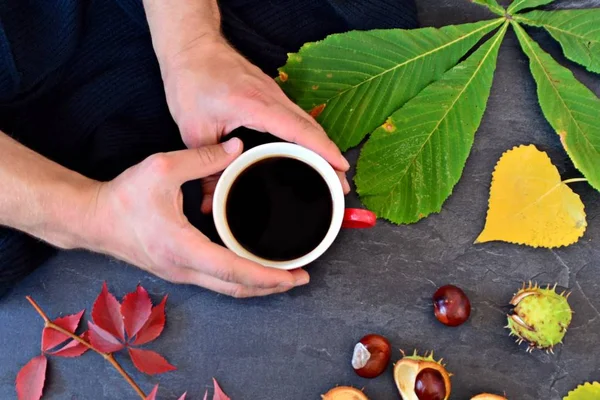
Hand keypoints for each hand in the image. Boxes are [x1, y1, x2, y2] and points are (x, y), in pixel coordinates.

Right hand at [90, 138, 308, 297]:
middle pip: (236, 289)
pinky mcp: (178, 269)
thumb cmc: (123, 196)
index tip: (294, 274)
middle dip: (271, 287)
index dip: (268, 276)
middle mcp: (185, 268)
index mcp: (183, 247)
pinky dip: (240, 278)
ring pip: (227, 289)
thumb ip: (204, 158)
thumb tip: (239, 147)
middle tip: (301, 278)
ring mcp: (181, 273)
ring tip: (284, 275)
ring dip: (257, 285)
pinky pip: (216, 281)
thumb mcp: (163, 168)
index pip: (234, 270)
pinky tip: (252, 266)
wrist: (92, 219)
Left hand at [161, 34, 350, 212]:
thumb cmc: (191, 82)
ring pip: (307, 122)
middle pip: (312, 128)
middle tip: (340, 184)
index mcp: (258, 105)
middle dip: (330, 156)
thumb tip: (211, 203)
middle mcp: (273, 98)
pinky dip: (308, 137)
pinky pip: (296, 118)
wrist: (191, 46)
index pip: (300, 130)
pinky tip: (307, 153)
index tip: (341, 169)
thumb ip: (206, 168)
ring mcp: (274, 94)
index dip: (324, 151)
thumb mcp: (194, 130)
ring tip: (331, 173)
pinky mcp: (270, 95)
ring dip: (321, 147)